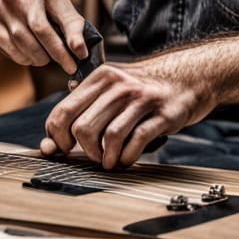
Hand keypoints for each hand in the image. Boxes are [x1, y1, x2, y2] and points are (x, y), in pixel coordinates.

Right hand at [0, 0, 86, 74]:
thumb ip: (71, 23)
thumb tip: (81, 52)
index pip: (60, 19)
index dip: (71, 42)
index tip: (80, 59)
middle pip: (39, 34)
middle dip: (56, 54)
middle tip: (66, 64)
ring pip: (22, 44)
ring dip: (38, 58)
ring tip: (46, 57)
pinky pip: (8, 49)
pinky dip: (22, 57)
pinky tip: (29, 53)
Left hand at [42, 58, 215, 168]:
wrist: (189, 77)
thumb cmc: (143, 91)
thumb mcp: (111, 90)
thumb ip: (82, 111)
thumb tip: (49, 146)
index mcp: (100, 77)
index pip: (63, 111)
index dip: (57, 137)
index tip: (65, 149)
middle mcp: (118, 85)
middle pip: (83, 128)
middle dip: (85, 151)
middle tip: (95, 157)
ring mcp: (141, 99)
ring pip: (108, 137)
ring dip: (106, 158)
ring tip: (111, 162)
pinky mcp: (162, 114)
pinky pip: (136, 141)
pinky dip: (127, 157)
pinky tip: (126, 159)